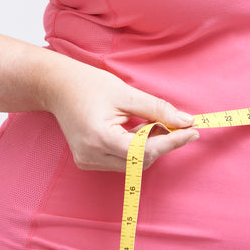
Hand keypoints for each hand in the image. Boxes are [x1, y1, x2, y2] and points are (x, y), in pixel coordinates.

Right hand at [41, 54, 198, 171]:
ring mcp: (87, 161)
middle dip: (161, 143)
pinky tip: (133, 130)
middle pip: (141, 161)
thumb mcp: (126, 93)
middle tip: (172, 122)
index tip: (192, 131)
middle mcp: (92, 156)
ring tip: (148, 123)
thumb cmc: (89, 85)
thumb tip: (186, 121)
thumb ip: (157, 109)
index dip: (172, 142)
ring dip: (148, 146)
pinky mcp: (87, 161)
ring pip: (133, 164)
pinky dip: (135, 148)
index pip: (145, 150)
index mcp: (100, 138)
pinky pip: (121, 161)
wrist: (57, 87)